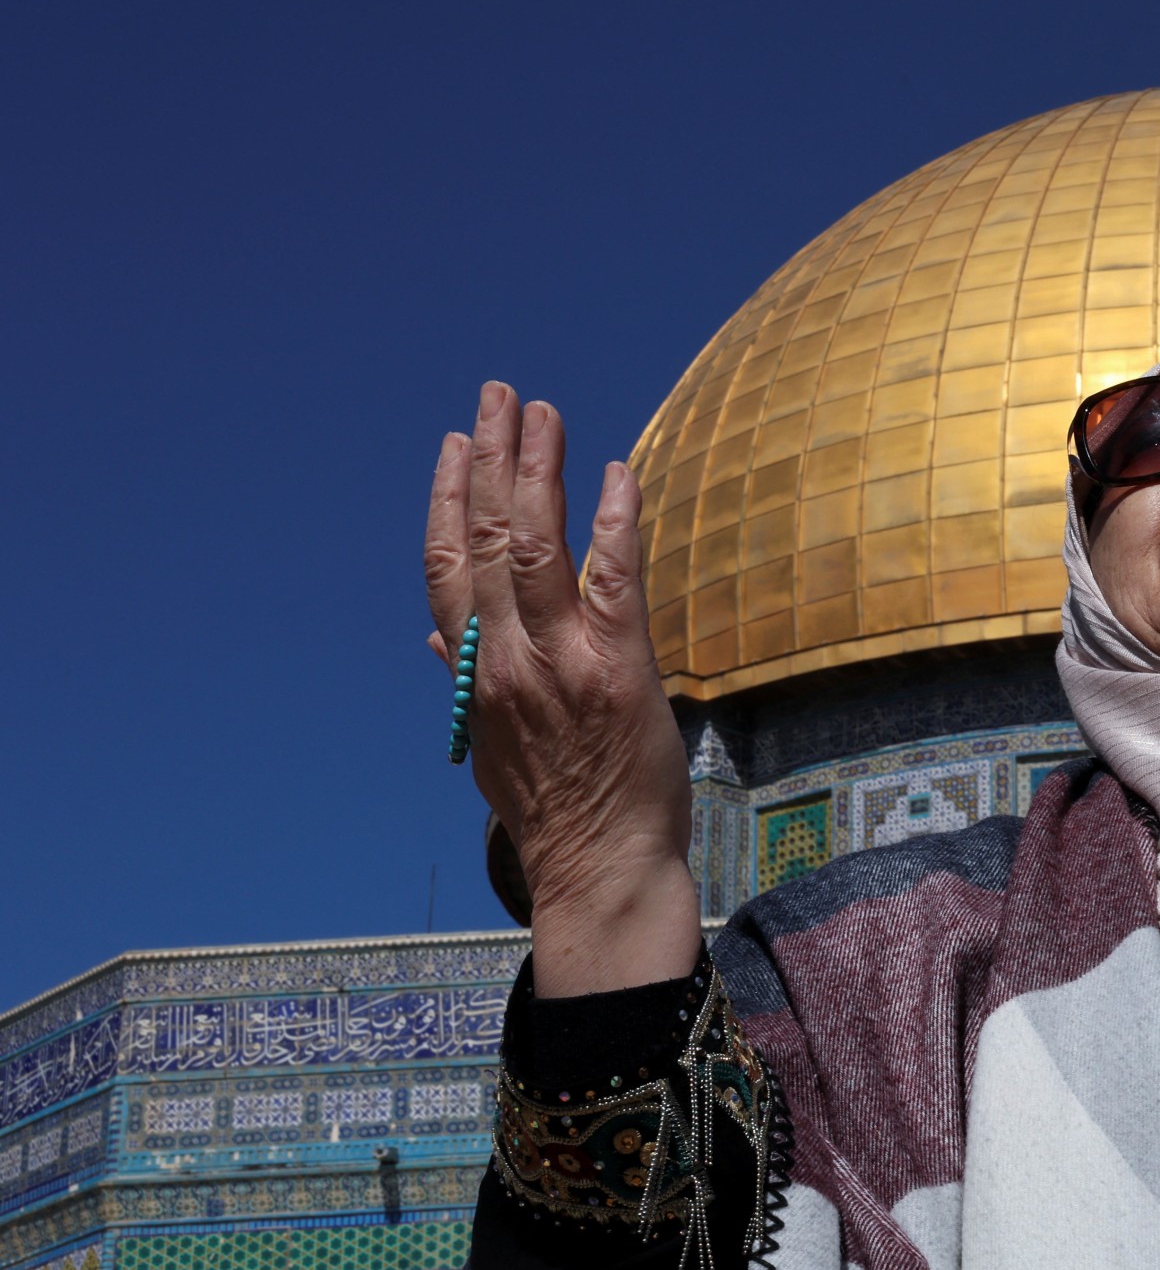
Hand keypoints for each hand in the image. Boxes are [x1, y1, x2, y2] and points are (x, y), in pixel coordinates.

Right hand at [424, 383, 700, 994]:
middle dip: (492, 458)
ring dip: (539, 469)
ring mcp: (560, 662)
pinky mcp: (619, 670)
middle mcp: (505, 660)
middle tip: (498, 396)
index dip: (449, 499)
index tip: (456, 446)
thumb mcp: (489, 748)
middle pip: (486, 538)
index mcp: (473, 675)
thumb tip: (431, 641)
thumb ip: (462, 684)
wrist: (600, 872)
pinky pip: (612, 580)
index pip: (445, 568)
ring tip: (541, 411)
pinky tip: (615, 473)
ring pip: (536, 545)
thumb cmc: (553, 812)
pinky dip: (613, 521)